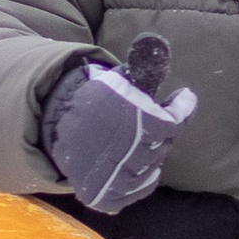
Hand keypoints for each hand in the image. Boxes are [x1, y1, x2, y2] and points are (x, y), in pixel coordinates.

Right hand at [42, 33, 198, 214]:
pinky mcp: (105, 196)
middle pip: (161, 146)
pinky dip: (141, 179)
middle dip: (162, 132)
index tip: (185, 97)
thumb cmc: (94, 100)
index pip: (171, 121)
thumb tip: (157, 43)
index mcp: (126, 120)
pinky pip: (136, 190)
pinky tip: (137, 163)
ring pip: (151, 170)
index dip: (181, 108)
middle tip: (157, 120)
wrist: (53, 126)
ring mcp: (112, 178)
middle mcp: (121, 152)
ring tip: (143, 141)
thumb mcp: (118, 78)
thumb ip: (142, 67)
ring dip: (152, 154)